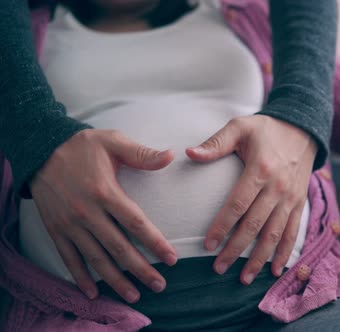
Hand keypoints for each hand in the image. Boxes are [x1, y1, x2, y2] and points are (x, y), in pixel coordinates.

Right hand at [30, 129, 177, 301]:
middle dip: (141, 269)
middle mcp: (87, 212)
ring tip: (135, 295)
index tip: (172, 259)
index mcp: (105, 191)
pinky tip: (94, 293)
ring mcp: (70, 224)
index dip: (155, 243)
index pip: (136, 224)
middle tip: (160, 285)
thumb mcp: (113, 141)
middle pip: (119, 248)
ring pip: (96, 259)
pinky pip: (69, 258)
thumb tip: (172, 156)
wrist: (40, 148)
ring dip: (116, 280)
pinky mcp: (56, 229)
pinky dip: (80, 277)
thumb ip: (142, 153)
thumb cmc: (82, 146)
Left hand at [186, 115, 316, 284]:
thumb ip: (216, 143)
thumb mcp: (240, 127)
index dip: (222, 226)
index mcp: (260, 170)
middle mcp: (278, 187)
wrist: (303, 129)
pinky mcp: (300, 203)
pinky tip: (276, 270)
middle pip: (254, 225)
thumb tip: (189, 153)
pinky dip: (285, 253)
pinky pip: (293, 232)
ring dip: (260, 259)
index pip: (237, 204)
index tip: (207, 245)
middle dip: (236, 250)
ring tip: (244, 279)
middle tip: (218, 268)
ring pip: (274, 234)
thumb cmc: (266, 129)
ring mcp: (291, 198)